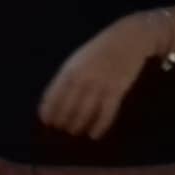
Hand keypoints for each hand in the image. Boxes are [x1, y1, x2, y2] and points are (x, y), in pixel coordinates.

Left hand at [39, 14, 157, 138]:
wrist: (128, 39)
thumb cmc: (99, 51)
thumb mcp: (77, 59)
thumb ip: (67, 77)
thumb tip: (54, 100)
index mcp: (70, 70)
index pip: (53, 95)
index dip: (48, 110)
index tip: (46, 121)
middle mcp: (83, 78)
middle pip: (67, 106)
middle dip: (62, 120)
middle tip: (60, 129)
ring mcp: (100, 84)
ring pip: (85, 112)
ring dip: (77, 125)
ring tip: (74, 132)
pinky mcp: (117, 90)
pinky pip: (106, 113)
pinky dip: (99, 126)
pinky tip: (94, 135)